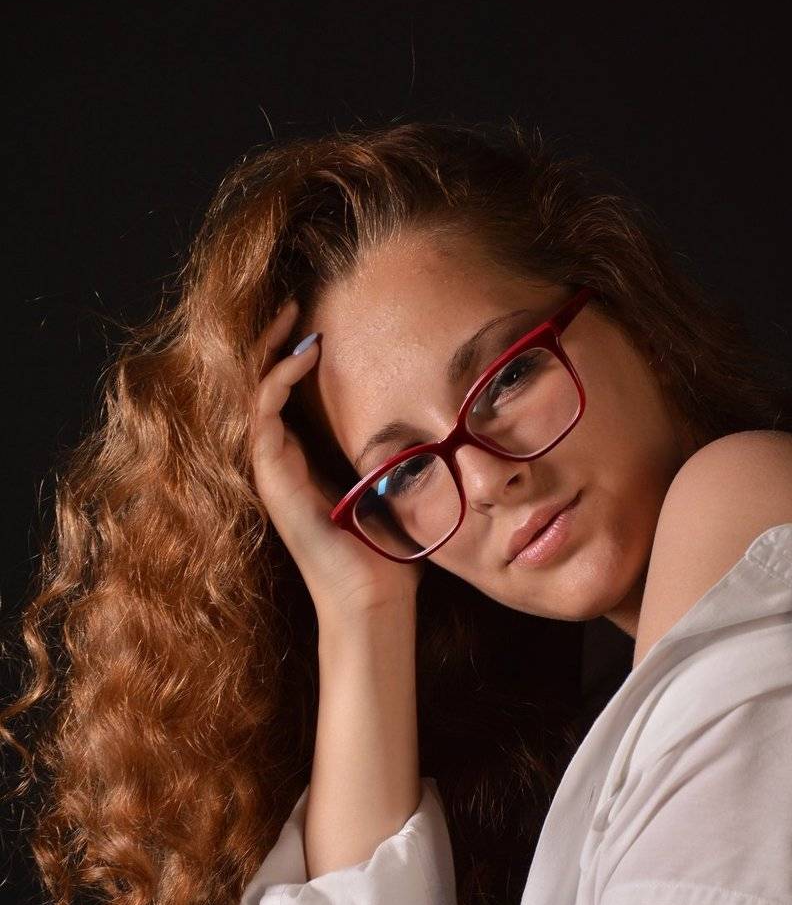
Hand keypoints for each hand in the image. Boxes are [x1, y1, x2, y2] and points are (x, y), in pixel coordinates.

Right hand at [250, 299, 424, 619]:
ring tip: (288, 317)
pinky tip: (303, 357)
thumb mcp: (390, 489)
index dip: (290, 357)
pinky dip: (277, 381)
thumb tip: (426, 424)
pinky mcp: (272, 481)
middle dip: (269, 343)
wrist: (372, 600)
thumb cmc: (386, 555)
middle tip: (290, 304)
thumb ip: (391, 457)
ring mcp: (271, 473)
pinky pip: (262, 417)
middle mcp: (278, 466)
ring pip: (253, 395)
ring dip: (268, 352)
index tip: (317, 324)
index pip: (281, 397)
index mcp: (300, 465)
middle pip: (258, 388)